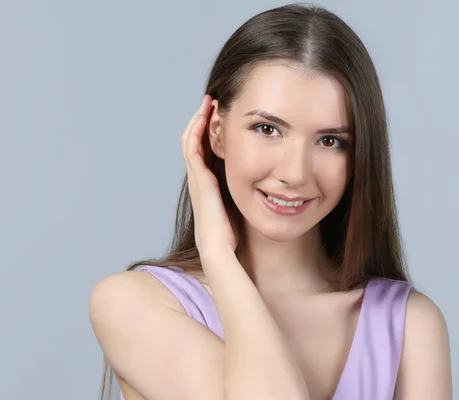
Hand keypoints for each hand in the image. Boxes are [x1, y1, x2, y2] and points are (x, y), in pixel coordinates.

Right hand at [181, 94, 236, 257]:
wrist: (220, 249)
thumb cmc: (231, 235)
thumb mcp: (239, 209)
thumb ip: (247, 196)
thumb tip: (268, 187)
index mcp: (207, 184)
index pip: (205, 151)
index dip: (209, 133)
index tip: (221, 117)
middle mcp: (199, 179)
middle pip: (194, 141)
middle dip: (202, 120)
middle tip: (212, 102)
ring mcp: (196, 178)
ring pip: (190, 140)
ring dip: (198, 119)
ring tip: (208, 102)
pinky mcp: (199, 179)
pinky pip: (193, 147)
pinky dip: (197, 130)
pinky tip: (205, 116)